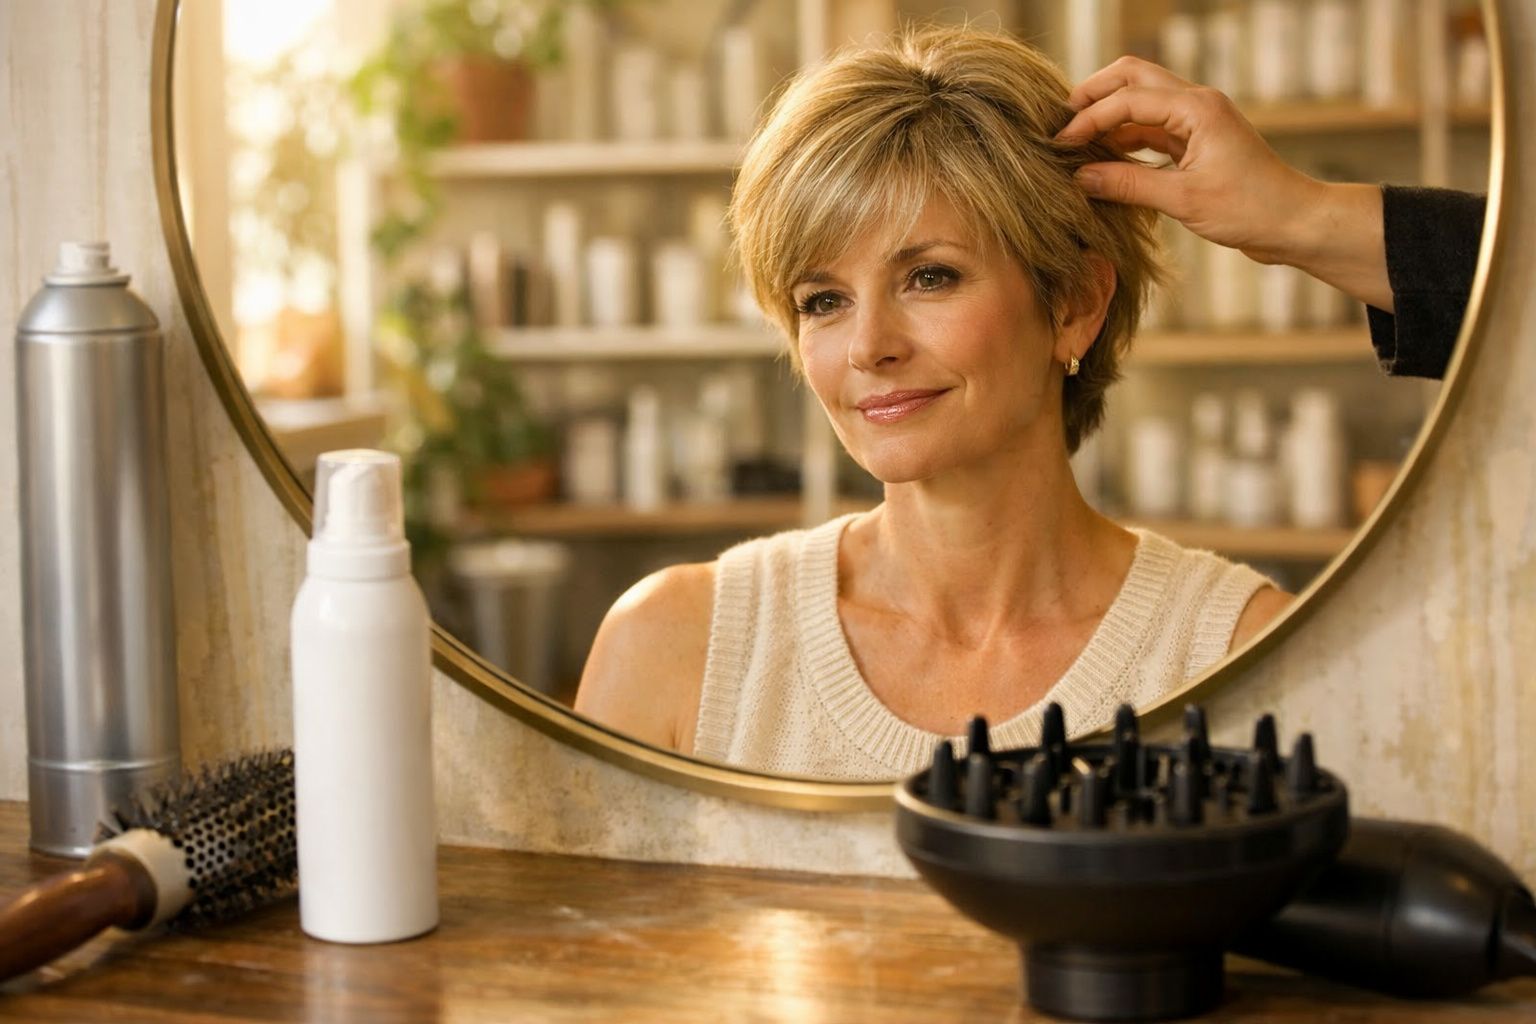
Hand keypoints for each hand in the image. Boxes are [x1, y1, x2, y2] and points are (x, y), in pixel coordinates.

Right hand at [1055, 56, 1323, 263]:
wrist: (1293, 222)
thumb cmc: (1249, 209)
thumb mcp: (1183, 200)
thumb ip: (1128, 186)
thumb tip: (1080, 179)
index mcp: (1196, 108)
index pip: (1127, 99)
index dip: (1088, 119)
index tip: (1060, 144)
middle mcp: (1196, 103)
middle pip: (1131, 77)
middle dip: (1093, 96)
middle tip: (1061, 125)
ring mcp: (1196, 120)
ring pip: (1139, 101)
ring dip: (1107, 118)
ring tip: (1076, 147)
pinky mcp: (1195, 141)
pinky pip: (1149, 129)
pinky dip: (1123, 139)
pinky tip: (1103, 162)